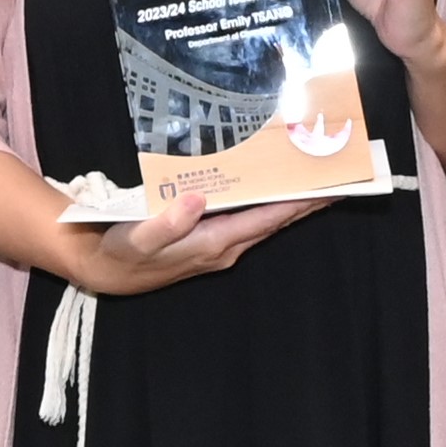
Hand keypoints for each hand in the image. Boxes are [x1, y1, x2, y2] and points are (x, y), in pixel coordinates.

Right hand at [60, 187, 318, 296]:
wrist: (105, 270)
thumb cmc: (122, 252)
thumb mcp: (138, 238)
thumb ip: (167, 223)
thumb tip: (197, 199)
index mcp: (214, 243)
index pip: (267, 219)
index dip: (300, 204)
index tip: (330, 188)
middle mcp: (225, 246)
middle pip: (276, 220)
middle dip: (308, 201)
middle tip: (340, 176)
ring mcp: (220, 245)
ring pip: (265, 220)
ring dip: (292, 202)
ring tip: (317, 178)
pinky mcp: (210, 240)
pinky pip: (249, 219)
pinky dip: (268, 204)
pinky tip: (275, 189)